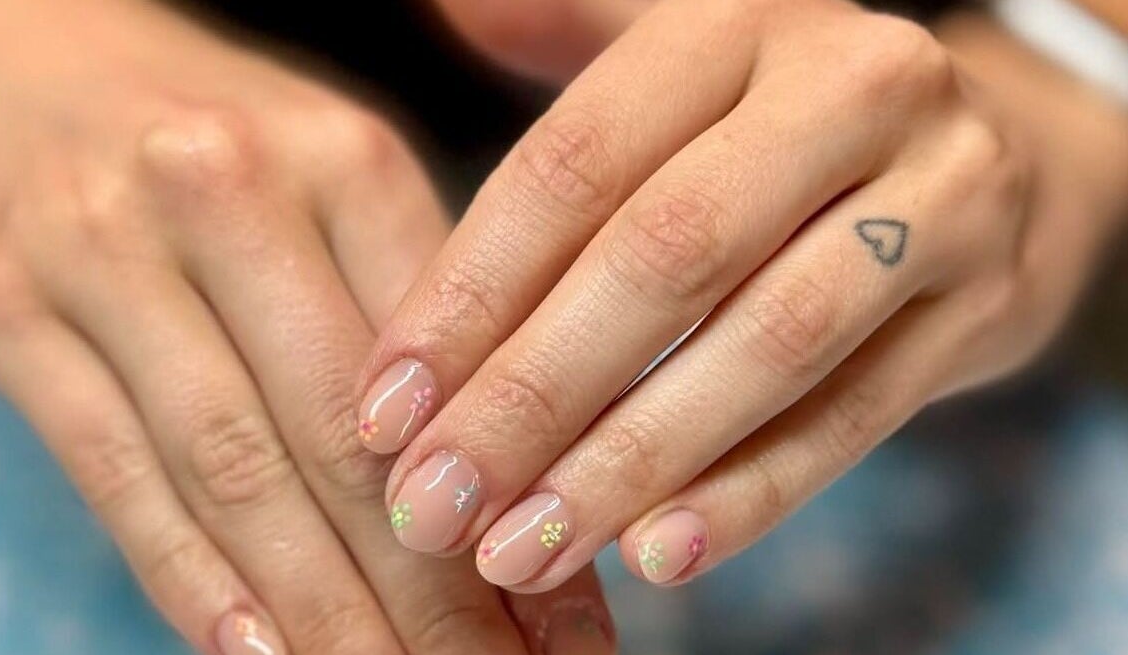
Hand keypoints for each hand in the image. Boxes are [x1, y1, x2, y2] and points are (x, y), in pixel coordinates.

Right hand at [0, 0, 612, 651]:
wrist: (21, 50)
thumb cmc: (213, 131)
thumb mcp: (330, 180)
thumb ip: (415, 313)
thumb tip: (511, 481)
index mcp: (342, 158)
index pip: (449, 368)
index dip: (514, 508)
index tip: (569, 622)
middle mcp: (228, 194)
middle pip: (346, 436)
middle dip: (431, 593)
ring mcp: (108, 254)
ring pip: (236, 470)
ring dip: (326, 611)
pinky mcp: (13, 311)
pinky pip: (115, 471)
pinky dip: (193, 579)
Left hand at [360, 0, 1127, 592]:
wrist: (1002, 144)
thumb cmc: (787, 114)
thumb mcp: (687, 54)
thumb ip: (564, 32)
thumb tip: (443, 6)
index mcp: (738, 28)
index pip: (576, 166)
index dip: (471, 294)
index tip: (388, 409)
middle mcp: (849, 92)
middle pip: (666, 258)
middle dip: (535, 396)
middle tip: (437, 504)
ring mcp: (939, 197)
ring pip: (767, 345)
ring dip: (630, 462)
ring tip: (524, 548)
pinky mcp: (987, 302)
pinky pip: (857, 414)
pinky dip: (753, 491)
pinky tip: (656, 554)